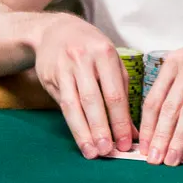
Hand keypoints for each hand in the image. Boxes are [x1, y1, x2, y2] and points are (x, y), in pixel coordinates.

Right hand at [33, 13, 134, 158]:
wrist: (56, 30)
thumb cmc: (90, 48)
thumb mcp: (110, 61)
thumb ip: (121, 92)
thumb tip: (133, 130)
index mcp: (105, 53)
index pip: (114, 92)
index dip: (121, 120)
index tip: (126, 142)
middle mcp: (83, 59)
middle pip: (93, 100)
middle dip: (102, 128)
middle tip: (108, 151)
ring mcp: (64, 67)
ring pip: (74, 104)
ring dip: (84, 131)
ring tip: (92, 152)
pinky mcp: (49, 76)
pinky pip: (62, 104)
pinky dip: (72, 124)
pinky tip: (80, 138)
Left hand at [138, 17, 182, 165]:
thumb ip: (177, 83)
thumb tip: (161, 118)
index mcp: (175, 62)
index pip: (154, 99)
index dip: (146, 126)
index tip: (142, 146)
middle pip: (169, 108)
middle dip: (159, 137)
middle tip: (154, 159)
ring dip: (179, 140)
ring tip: (173, 161)